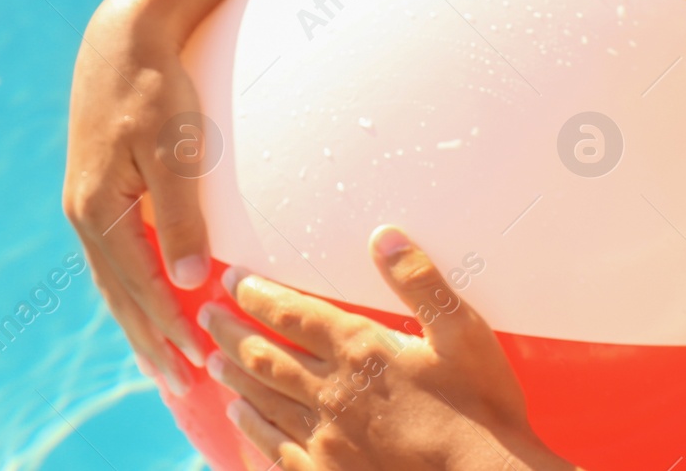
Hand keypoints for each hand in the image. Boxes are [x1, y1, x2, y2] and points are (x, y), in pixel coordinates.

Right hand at [63, 0, 210, 393]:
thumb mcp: (177, 149)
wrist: (126, 39)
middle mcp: (87, 212)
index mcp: (101, 209)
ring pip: (114, 276)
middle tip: (179, 380)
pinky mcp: (100, 188)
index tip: (195, 359)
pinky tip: (146, 297)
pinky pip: (115, 252)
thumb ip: (184, 212)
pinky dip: (130, 284)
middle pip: (119, 292)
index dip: (167, 323)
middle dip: (149, 337)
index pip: (139, 283)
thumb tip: (189, 273)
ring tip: (162, 356)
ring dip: (138, 317)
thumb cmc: (158, 89)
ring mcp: (89, 201)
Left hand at [200, 224, 576, 470]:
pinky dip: (250, 429)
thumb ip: (421, 281)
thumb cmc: (480, 404)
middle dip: (232, 331)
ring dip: (234, 376)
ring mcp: (325, 439)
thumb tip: (385, 236)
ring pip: (263, 400)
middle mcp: (332, 392)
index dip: (260, 295)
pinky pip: (273, 448)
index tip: (232, 280)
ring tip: (212, 360)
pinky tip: (239, 419)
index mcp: (362, 350)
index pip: (295, 315)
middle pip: (266, 356)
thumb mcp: (463, 332)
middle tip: (206, 314)